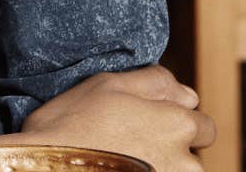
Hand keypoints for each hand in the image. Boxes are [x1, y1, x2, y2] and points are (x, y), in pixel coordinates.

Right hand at [18, 66, 214, 171]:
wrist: (42, 168)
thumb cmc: (70, 125)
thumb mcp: (106, 85)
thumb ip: (154, 82)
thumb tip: (188, 92)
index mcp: (179, 124)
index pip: (203, 126)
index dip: (177, 123)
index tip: (150, 125)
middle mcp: (186, 162)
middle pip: (192, 158)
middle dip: (171, 153)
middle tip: (130, 147)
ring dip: (158, 168)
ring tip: (119, 163)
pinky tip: (115, 170)